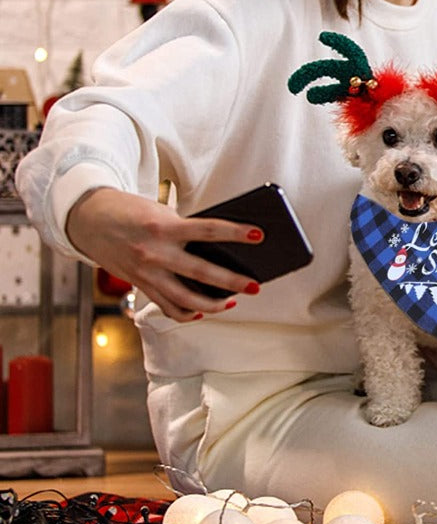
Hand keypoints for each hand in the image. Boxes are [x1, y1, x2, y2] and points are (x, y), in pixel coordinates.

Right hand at [66, 187, 263, 321]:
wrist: (89, 219)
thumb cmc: (132, 211)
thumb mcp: (160, 212)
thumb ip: (185, 230)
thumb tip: (218, 250)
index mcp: (163, 226)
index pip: (207, 230)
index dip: (234, 233)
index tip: (258, 235)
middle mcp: (154, 252)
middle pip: (201, 271)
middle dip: (231, 281)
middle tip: (255, 286)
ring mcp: (146, 273)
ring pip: (185, 299)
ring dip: (213, 304)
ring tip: (233, 302)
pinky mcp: (139, 285)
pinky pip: (166, 306)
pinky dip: (186, 312)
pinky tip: (203, 311)